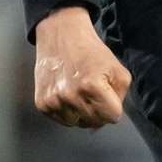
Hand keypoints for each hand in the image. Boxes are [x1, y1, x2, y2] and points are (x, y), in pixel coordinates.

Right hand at [34, 5, 131, 131]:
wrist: (61, 36)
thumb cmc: (92, 53)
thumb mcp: (117, 69)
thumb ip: (120, 96)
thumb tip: (108, 121)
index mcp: (93, 86)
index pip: (112, 117)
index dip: (114, 108)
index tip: (109, 97)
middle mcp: (71, 96)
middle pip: (95, 123)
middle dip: (100, 112)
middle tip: (96, 95)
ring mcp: (54, 102)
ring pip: (77, 124)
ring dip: (83, 114)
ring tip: (81, 94)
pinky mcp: (42, 104)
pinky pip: (61, 121)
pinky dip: (68, 113)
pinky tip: (69, 95)